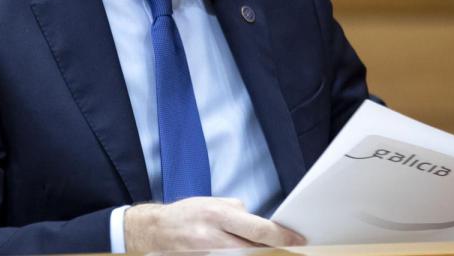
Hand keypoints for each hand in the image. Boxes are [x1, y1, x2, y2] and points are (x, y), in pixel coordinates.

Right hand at [124, 197, 305, 250]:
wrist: (155, 230)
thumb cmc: (186, 214)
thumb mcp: (211, 203)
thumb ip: (236, 212)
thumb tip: (259, 223)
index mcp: (218, 215)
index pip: (259, 229)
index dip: (282, 236)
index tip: (299, 239)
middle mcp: (213, 236)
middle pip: (254, 249)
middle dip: (273, 249)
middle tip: (288, 248)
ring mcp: (208, 253)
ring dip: (258, 254)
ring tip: (267, 250)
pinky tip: (243, 253)